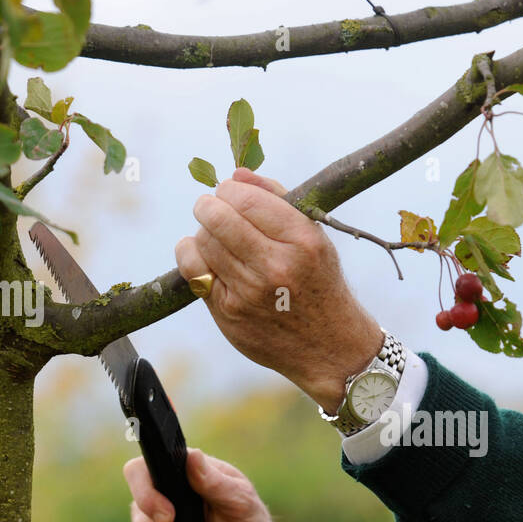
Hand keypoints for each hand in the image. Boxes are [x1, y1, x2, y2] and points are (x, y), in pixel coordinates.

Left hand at [175, 168, 384, 411]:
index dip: (229, 190)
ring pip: (201, 241)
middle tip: (212, 209)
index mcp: (302, 241)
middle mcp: (276, 267)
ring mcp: (249, 293)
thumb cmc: (320, 283)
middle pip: (217, 217)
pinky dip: (192, 256)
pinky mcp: (229, 313)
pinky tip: (206, 257)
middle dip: (208, 206)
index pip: (246, 198)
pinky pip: (193, 270)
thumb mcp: (314, 237)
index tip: (229, 194)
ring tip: (217, 237)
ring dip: (203, 232)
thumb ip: (277, 199)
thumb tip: (236, 174)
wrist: (330, 348)